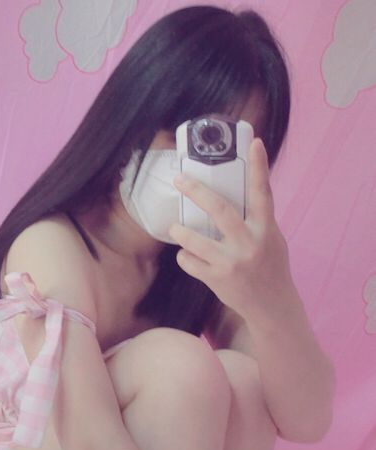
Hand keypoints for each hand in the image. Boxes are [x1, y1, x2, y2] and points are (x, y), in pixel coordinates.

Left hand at [168, 138, 293, 320]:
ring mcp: (232, 262)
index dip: (260, 167)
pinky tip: (189, 257)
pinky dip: (185, 257)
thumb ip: (256, 219)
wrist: (272, 306)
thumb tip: (236, 192)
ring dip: (180, 232)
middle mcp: (250, 243)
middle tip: (180, 179)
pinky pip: (189, 261)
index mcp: (266, 229)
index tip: (256, 143)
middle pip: (220, 210)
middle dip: (196, 191)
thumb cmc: (270, 266)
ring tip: (176, 228)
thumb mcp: (271, 238)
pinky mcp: (217, 279)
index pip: (263, 193)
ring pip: (194, 239)